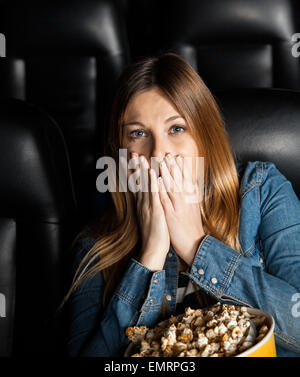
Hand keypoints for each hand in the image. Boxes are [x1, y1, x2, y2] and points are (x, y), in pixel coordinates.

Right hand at [120, 153, 169, 270]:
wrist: (153, 249)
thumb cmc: (154, 234)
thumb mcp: (149, 217)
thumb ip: (147, 206)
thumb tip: (146, 198)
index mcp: (141, 204)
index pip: (135, 185)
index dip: (132, 172)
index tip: (129, 161)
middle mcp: (142, 203)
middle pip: (137, 182)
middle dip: (134, 167)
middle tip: (131, 153)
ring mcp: (147, 206)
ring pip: (144, 185)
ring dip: (142, 170)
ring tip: (139, 157)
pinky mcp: (155, 211)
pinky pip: (153, 194)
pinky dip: (152, 183)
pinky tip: (152, 173)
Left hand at [157, 154, 204, 265]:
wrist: (193, 244)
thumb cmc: (192, 226)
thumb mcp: (194, 208)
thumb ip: (192, 195)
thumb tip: (191, 182)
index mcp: (190, 198)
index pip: (186, 179)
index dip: (181, 167)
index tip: (177, 156)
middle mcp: (185, 200)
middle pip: (179, 180)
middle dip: (172, 166)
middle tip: (168, 153)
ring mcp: (178, 206)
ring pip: (172, 187)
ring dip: (166, 173)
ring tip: (161, 161)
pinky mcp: (171, 214)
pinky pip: (165, 200)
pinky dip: (162, 189)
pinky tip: (158, 181)